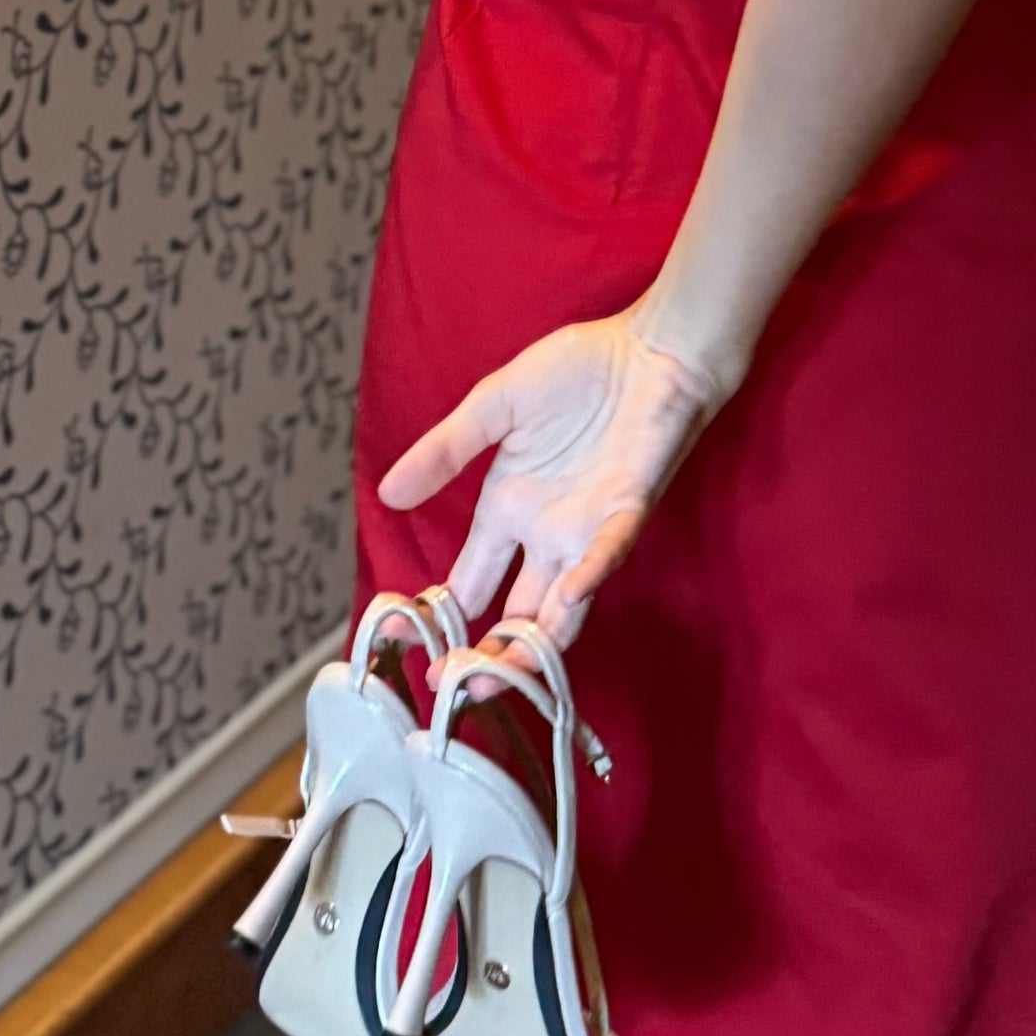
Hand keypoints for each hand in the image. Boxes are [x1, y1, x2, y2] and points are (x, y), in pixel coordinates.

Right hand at [378, 305, 734, 643]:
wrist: (648, 350)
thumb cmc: (576, 372)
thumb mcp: (494, 406)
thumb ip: (445, 450)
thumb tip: (387, 494)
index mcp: (508, 510)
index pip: (469, 580)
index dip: (441, 614)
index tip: (405, 643)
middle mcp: (544, 535)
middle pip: (512, 614)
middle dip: (484, 654)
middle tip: (450, 686)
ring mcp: (586, 531)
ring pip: (559, 609)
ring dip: (532, 644)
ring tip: (498, 676)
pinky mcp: (626, 513)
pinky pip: (607, 555)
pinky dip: (588, 577)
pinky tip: (565, 597)